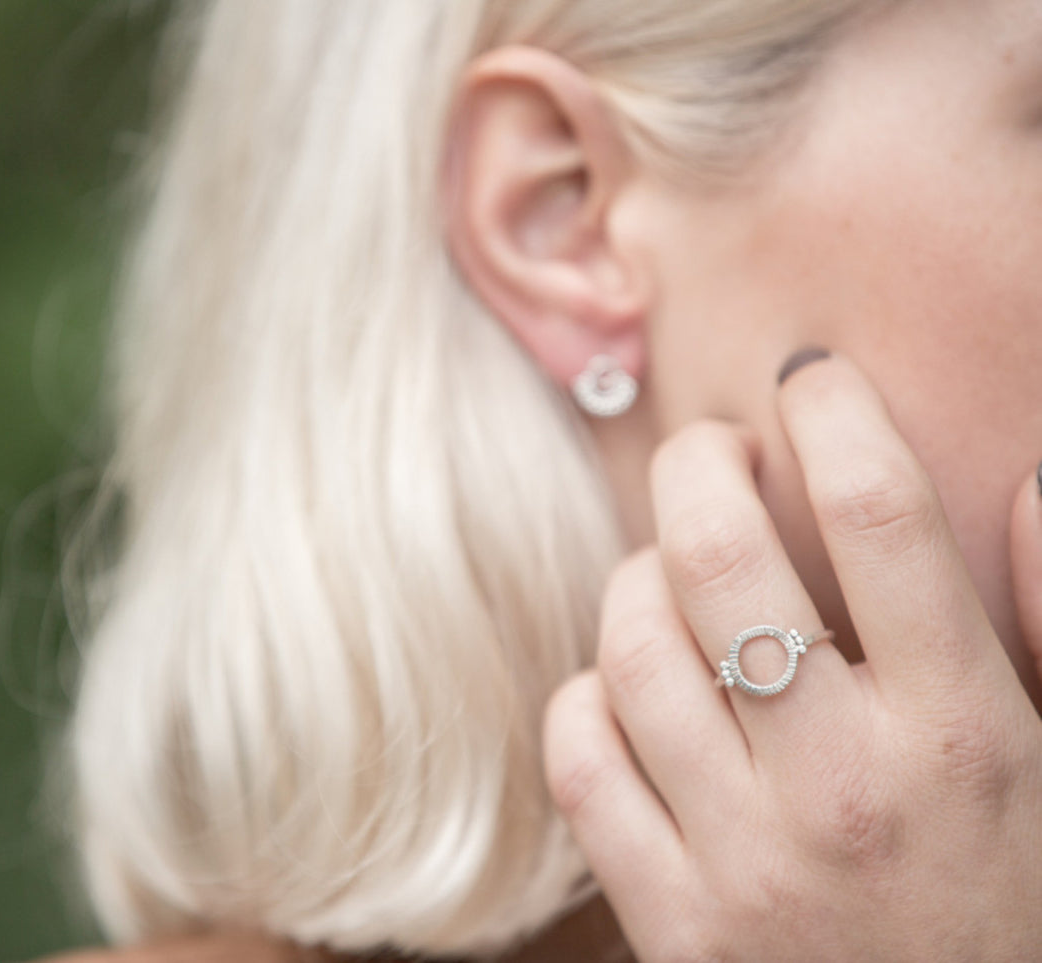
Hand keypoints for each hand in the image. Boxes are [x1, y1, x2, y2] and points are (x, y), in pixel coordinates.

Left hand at [543, 355, 1041, 960]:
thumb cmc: (1021, 907)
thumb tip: (1026, 483)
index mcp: (965, 732)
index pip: (881, 514)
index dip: (834, 411)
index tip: (812, 380)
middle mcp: (845, 785)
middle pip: (717, 554)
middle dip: (698, 463)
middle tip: (713, 450)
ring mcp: (745, 858)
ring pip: (631, 643)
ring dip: (638, 575)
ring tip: (673, 572)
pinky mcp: (672, 922)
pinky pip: (581, 754)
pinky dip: (590, 694)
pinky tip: (634, 689)